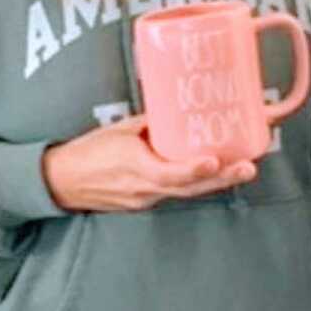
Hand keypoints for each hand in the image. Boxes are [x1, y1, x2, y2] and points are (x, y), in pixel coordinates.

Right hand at [41, 115, 256, 212]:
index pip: (169, 173)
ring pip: (187, 193)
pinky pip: (176, 193)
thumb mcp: (120, 128)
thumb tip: (180, 108)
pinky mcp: (146, 203)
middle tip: (249, 168)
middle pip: (189, 188)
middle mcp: (144, 189)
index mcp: (134, 167)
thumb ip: (152, 123)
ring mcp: (146, 199)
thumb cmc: (89, 150)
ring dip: (216, 182)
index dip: (194, 169)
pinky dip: (197, 185)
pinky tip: (219, 174)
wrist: (62, 182)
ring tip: (243, 170)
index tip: (215, 160)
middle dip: (222, 178)